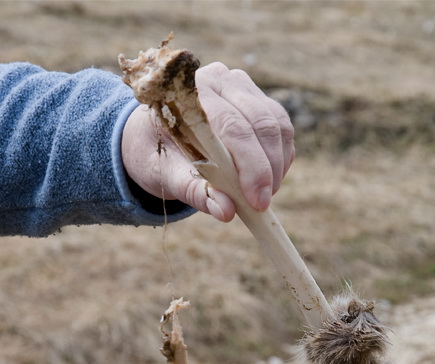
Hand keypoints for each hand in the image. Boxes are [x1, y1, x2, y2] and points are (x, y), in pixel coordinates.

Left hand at [121, 62, 294, 221]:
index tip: (257, 201)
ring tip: (263, 195)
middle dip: (267, 169)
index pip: (232, 126)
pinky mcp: (258, 99)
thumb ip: (193, 191)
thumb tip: (226, 211)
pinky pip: (282, 128)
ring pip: (277, 124)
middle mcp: (220, 81)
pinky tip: (267, 180)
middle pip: (260, 122)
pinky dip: (280, 157)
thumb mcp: (164, 175)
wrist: (153, 133)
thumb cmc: (155, 152)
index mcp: (191, 93)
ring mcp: (242, 86)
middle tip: (262, 204)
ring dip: (276, 164)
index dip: (250, 165)